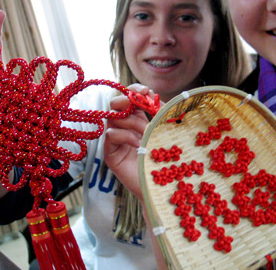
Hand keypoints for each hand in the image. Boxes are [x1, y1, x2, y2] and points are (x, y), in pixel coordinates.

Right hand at [104, 84, 158, 200]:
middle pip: (115, 104)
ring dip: (132, 123)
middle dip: (126, 101)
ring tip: (146, 134)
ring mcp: (115, 140)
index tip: (146, 89)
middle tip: (137, 106)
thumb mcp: (163, 130)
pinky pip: (110, 134)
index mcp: (137, 119)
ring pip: (114, 118)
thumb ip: (158, 113)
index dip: (134, 90)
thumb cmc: (165, 159)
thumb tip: (152, 94)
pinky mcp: (110, 153)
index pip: (129, 98)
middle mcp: (124, 127)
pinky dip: (125, 136)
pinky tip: (138, 145)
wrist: (161, 186)